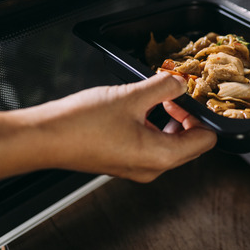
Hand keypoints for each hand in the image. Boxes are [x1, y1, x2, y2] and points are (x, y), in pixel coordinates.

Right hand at [9, 73, 216, 182]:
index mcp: (161, 157)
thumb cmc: (82, 124)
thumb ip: (161, 87)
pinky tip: (138, 106)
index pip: (205, 141)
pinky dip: (151, 126)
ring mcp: (135, 167)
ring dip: (169, 120)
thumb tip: (178, 81)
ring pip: (168, 144)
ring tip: (157, 97)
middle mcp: (151, 168)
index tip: (194, 96)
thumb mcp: (130, 96)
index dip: (204, 115)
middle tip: (175, 94)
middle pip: (189, 145)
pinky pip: (148, 145)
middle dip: (187, 117)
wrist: (44, 137)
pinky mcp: (121, 161)